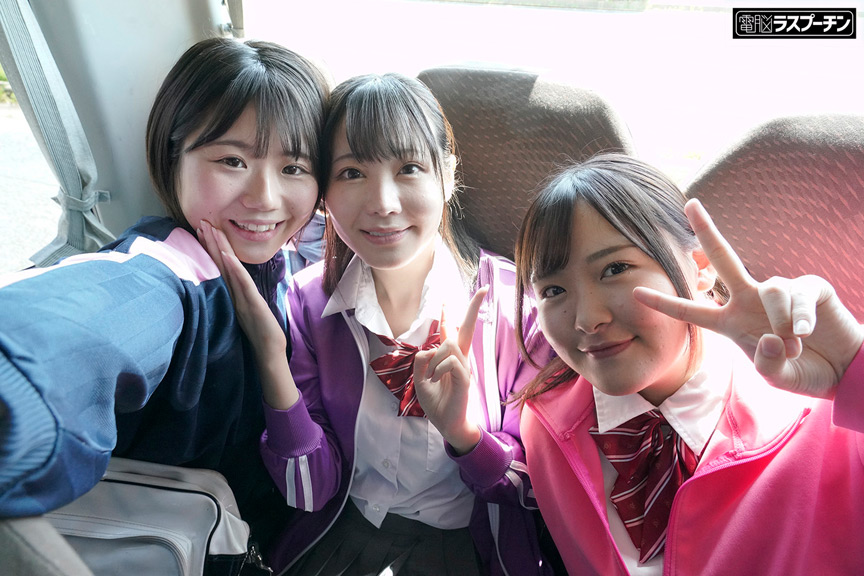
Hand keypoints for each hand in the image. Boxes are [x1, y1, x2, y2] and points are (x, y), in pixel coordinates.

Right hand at [197, 221, 298, 408]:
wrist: (268, 354)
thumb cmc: (259, 334)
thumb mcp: (249, 309)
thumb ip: (240, 295)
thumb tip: (234, 280)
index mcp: (232, 293)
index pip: (219, 266)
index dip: (211, 248)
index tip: (203, 229)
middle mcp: (232, 294)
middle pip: (218, 263)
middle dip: (210, 242)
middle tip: (199, 222)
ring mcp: (240, 299)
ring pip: (226, 270)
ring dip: (217, 249)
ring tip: (208, 230)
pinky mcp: (251, 305)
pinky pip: (241, 285)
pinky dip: (233, 270)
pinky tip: (227, 256)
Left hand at [414, 286, 488, 453]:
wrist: (446, 423)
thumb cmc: (435, 401)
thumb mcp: (420, 379)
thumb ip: (421, 361)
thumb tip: (428, 349)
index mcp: (449, 357)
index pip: (451, 332)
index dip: (448, 316)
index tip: (446, 301)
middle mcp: (460, 359)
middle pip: (467, 328)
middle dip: (474, 308)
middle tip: (484, 290)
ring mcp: (464, 367)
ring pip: (449, 346)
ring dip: (434, 360)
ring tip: (431, 378)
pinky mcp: (465, 378)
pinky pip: (452, 362)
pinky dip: (439, 368)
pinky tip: (435, 380)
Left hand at [633, 199, 863, 398]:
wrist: (844, 371)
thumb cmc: (804, 371)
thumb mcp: (777, 377)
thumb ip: (766, 364)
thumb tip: (769, 336)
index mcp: (731, 322)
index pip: (692, 311)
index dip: (664, 303)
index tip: (634, 292)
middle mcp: (749, 300)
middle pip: (723, 259)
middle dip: (706, 231)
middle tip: (689, 203)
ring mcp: (780, 291)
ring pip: (770, 290)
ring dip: (780, 323)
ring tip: (793, 345)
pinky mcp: (810, 287)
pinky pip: (797, 295)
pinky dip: (798, 317)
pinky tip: (805, 332)